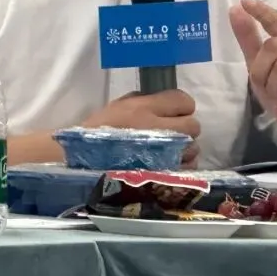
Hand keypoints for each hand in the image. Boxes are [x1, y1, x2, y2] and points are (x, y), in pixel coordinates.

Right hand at [82, 90, 200, 167]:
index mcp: (144, 108)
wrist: (83, 164)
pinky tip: (168, 165)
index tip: (172, 112)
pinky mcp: (164, 175)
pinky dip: (182, 166)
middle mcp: (158, 129)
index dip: (180, 106)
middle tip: (172, 133)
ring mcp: (164, 154)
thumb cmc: (98, 133)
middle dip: (185, 128)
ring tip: (169, 152)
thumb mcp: (117, 107)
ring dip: (185, 149)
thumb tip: (164, 102)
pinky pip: (187, 168)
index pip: (183, 100)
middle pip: (193, 124)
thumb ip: (143, 101)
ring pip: (193, 148)